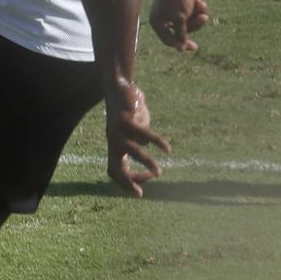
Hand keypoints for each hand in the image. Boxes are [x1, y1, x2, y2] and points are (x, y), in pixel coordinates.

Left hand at [104, 83, 172, 198]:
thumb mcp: (133, 130)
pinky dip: (155, 141)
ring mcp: (118, 131)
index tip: (147, 180)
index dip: (128, 180)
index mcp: (115, 146)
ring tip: (158, 172)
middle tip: (140, 193)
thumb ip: (137, 140)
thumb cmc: (128, 111)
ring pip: (131, 151)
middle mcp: (113, 141)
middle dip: (126, 182)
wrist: (119, 86)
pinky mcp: (126, 119)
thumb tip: (144, 146)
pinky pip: (143, 133)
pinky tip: (167, 148)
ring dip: (144, 163)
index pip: (116, 171)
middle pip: (115, 168)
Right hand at [150, 0, 209, 51]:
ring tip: (202, 6)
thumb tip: (180, 50)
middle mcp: (164, 16)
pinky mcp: (183, 2)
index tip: (194, 47)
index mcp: (157, 21)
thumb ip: (180, 35)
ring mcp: (173, 9)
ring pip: (189, 21)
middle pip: (181, 31)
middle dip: (194, 24)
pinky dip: (198, 7)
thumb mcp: (180, 18)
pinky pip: (193, 11)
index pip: (168, 40)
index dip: (181, 44)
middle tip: (204, 18)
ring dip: (198, 15)